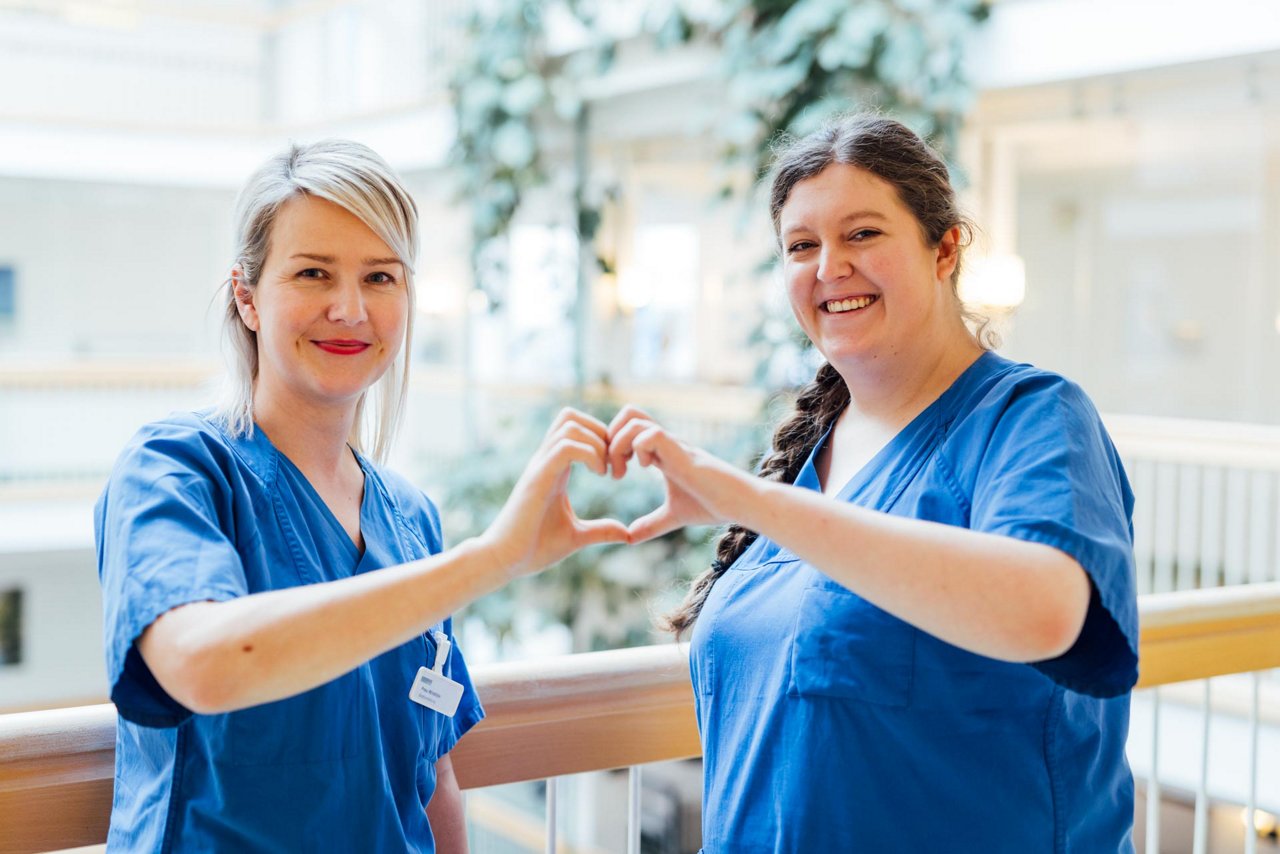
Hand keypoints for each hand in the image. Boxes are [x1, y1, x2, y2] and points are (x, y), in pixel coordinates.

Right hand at [481, 408, 629, 578]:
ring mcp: (540, 467)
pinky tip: (598, 474)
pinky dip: (589, 453)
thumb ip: (600, 530)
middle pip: (571, 416)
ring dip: (597, 443)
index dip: (602, 438)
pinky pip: (565, 447)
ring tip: (607, 472)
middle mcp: (545, 461)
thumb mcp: (576, 536)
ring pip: (569, 425)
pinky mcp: (537, 479)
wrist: (505, 561)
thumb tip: (626, 534)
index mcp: (554, 469)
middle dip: (601, 432)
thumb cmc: (534, 548)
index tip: (617, 467)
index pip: (575, 428)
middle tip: (615, 465)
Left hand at [607, 405, 746, 542]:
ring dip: (619, 445)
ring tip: (623, 473)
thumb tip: (630, 537)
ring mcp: (673, 444)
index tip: (614, 473)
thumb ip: (651, 524)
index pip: (629, 426)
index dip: (613, 445)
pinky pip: (651, 434)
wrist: (738, 503)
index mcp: (661, 452)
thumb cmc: (712, 505)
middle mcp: (665, 442)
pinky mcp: (681, 451)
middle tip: (614, 470)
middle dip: (610, 439)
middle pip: (628, 413)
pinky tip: (645, 469)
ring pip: (634, 420)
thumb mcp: (673, 515)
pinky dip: (638, 449)